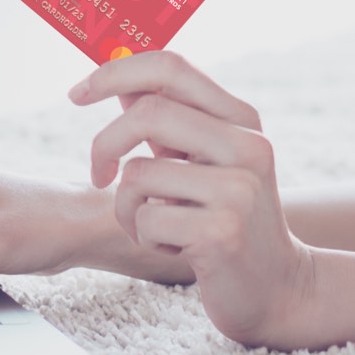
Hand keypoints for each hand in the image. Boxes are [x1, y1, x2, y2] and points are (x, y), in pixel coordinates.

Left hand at [71, 51, 317, 346]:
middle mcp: (248, 146)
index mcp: (242, 120)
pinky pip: (146, 219)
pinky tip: (176, 248)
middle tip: (98, 175)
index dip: (115, 73)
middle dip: (105, 144)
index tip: (77, 94)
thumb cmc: (226, 221)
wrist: (277, 287)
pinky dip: (144, 236)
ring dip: (127, 207)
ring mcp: (238, 190)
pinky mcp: (222, 233)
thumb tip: (118, 80)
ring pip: (138, 174)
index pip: (171, 67)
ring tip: (156, 225)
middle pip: (148, 112)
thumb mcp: (203, 162)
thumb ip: (167, 121)